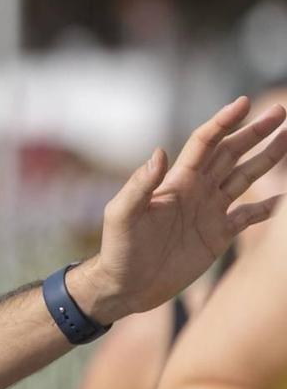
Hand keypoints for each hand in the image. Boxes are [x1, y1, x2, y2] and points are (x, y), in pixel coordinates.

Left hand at [72, 98, 286, 321]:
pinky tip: (284, 199)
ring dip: (267, 159)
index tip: (245, 102)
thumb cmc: (119, 249)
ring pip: (244, 177)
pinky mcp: (217, 236)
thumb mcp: (122, 215)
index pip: (205, 143)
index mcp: (176, 182)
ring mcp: (209, 212)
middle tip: (281, 111)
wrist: (126, 285)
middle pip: (231, 153)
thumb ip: (140, 185)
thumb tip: (159, 152)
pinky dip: (268, 208)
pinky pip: (249, 216)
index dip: (224, 121)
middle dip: (255, 132)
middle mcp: (196, 191)